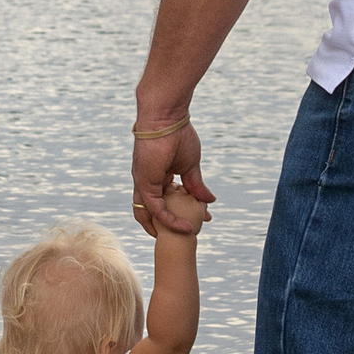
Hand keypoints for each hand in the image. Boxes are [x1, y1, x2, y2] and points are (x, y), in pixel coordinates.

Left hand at [132, 111, 209, 233]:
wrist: (167, 118)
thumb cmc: (177, 135)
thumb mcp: (190, 166)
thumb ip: (196, 185)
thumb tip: (209, 201)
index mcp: (157, 176)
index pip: (166, 201)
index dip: (180, 212)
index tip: (201, 218)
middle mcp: (147, 181)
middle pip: (153, 211)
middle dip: (169, 225)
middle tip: (189, 233)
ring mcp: (144, 183)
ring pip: (150, 214)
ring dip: (167, 228)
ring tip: (186, 235)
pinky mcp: (145, 183)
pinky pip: (155, 209)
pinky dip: (169, 220)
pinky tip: (185, 227)